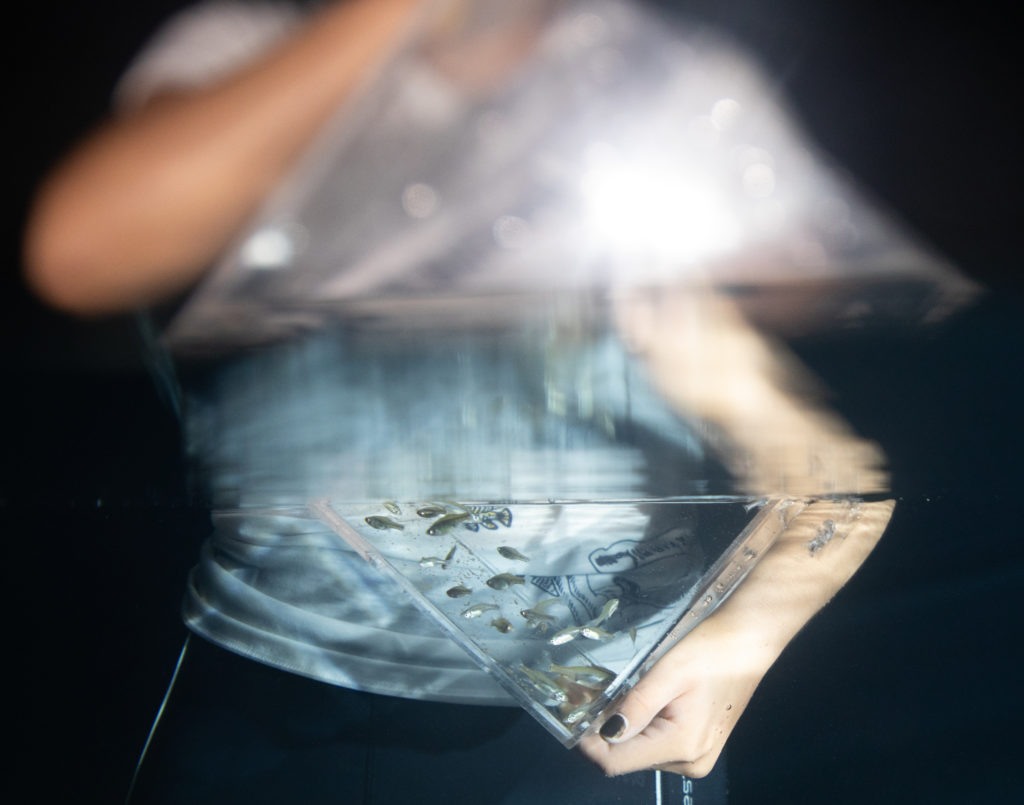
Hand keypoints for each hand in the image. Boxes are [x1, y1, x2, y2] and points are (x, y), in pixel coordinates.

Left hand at [578, 608, 775, 777]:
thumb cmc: (710, 650)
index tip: (573, 713)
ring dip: (621, 725)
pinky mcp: (698, 747)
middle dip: (604, 729)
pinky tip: (637, 700)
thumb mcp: (667, 673)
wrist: (748, 642)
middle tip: (585, 694)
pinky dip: (640, 725)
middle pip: (627, 757)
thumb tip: (603, 734)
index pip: (616, 763)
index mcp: (682, 746)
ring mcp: (696, 758)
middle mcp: (689, 762)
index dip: (589, 742)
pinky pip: (656, 744)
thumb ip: (635, 707)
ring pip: (640, 750)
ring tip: (612, 692)